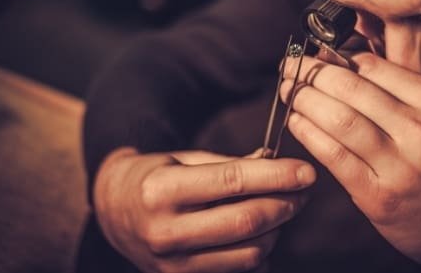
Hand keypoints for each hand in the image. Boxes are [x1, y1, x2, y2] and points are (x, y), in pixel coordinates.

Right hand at [93, 147, 315, 272]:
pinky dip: (262, 252)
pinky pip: (240, 271)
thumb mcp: (184, 159)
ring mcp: (173, 264)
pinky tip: (263, 232)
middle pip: (246, 222)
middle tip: (304, 189)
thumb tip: (276, 163)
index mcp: (162, 190)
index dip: (277, 176)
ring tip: (284, 208)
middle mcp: (165, 231)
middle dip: (286, 204)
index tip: (306, 171)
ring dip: (278, 229)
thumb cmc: (156, 177)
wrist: (114, 211)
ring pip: (250, 253)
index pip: (233, 182)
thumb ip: (230, 163)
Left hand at [281, 53, 420, 272]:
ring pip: (338, 118)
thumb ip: (404, 90)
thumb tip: (348, 61)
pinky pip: (333, 155)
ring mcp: (399, 164)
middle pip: (351, 88)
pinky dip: (308, 133)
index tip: (316, 54)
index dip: (336, 57)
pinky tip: (295, 121)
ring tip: (288, 90)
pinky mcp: (378, 194)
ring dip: (303, 99)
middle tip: (291, 66)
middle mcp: (420, 130)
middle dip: (311, 72)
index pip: (374, 66)